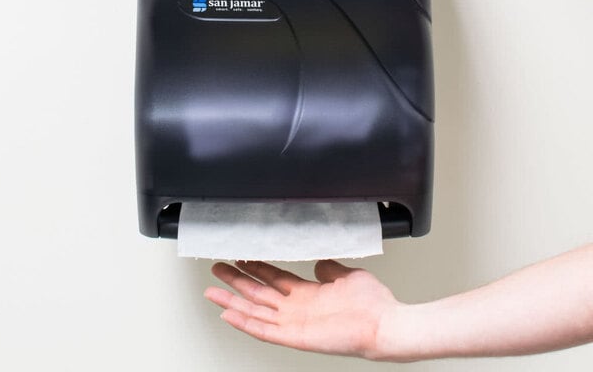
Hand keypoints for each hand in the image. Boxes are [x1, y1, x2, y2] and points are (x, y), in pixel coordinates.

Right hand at [204, 259, 409, 359]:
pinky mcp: (296, 336)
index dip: (256, 268)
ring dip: (232, 302)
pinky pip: (265, 330)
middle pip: (258, 293)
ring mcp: (294, 323)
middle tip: (217, 269)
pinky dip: (245, 323)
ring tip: (212, 292)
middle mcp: (297, 308)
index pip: (274, 279)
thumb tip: (319, 262)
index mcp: (308, 293)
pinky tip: (229, 315)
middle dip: (236, 281)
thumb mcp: (347, 276)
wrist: (384, 323)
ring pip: (255, 311)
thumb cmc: (372, 303)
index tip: (241, 258)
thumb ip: (330, 270)